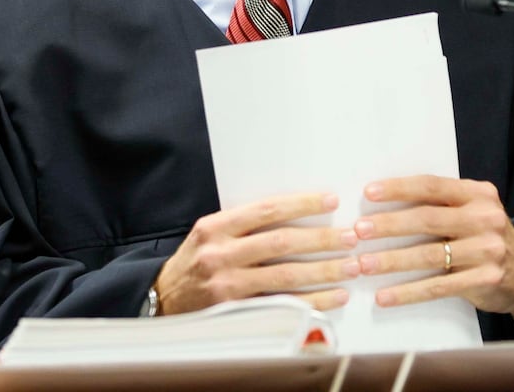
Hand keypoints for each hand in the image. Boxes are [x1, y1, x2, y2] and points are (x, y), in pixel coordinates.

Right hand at [153, 192, 359, 314]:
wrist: (162, 299)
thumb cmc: (195, 261)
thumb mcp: (210, 233)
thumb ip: (244, 223)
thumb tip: (297, 212)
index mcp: (215, 227)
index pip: (267, 209)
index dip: (302, 204)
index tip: (331, 200)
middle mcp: (220, 254)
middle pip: (282, 243)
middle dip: (322, 239)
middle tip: (352, 237)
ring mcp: (227, 287)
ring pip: (286, 277)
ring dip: (324, 271)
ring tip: (352, 267)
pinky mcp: (236, 313)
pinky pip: (282, 306)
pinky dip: (312, 302)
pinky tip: (333, 297)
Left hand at [354, 175, 513, 335]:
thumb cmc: (484, 236)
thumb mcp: (472, 210)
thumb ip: (440, 203)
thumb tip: (381, 201)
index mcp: (478, 194)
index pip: (432, 185)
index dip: (399, 188)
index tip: (368, 192)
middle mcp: (485, 218)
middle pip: (427, 219)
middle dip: (388, 225)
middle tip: (358, 230)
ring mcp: (487, 250)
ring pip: (430, 255)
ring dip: (392, 261)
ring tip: (363, 264)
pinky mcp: (485, 280)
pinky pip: (438, 287)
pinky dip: (408, 292)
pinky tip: (385, 296)